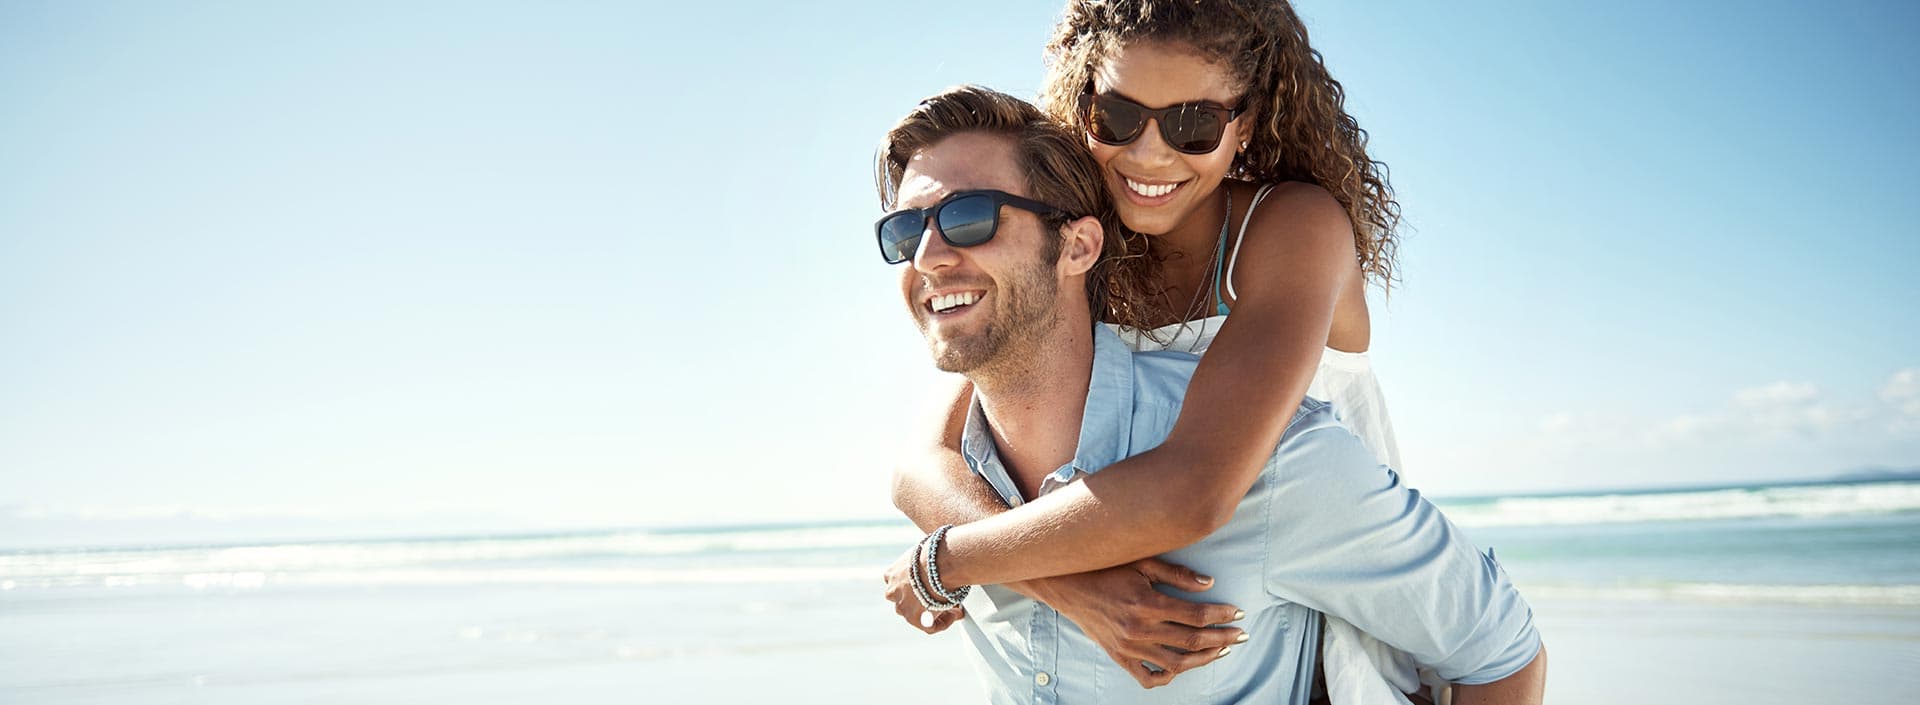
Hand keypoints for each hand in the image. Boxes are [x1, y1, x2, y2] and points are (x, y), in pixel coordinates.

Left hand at [882, 544, 965, 633]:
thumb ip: (927, 561)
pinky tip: (956, 613)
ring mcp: (902, 607)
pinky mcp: (915, 619)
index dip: (917, 586)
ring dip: (933, 611)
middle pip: (906, 600)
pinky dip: (943, 622)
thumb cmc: (937, 552)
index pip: (899, 584)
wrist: (939, 562)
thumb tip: (943, 561)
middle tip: (943, 599)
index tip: (934, 585)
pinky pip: (929, 627)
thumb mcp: (924, 552)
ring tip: (954, 606)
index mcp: (891, 574)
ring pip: (916, 614)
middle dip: (923, 600)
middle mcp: (892, 592)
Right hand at [1022, 558, 1245, 688]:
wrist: (1066, 585)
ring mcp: (1128, 646)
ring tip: (1221, 651)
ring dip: (1203, 659)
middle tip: (1241, 635)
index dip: (1221, 615)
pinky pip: (1147, 676)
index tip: (1239, 613)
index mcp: (1146, 603)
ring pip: (1176, 663)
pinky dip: (1167, 676)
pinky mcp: (1119, 656)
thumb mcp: (1141, 562)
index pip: (1196, 615)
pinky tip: (1181, 667)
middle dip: (1222, 638)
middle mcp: (1139, 629)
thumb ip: (1176, 574)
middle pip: (1192, 641)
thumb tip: (1209, 584)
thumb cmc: (1105, 567)